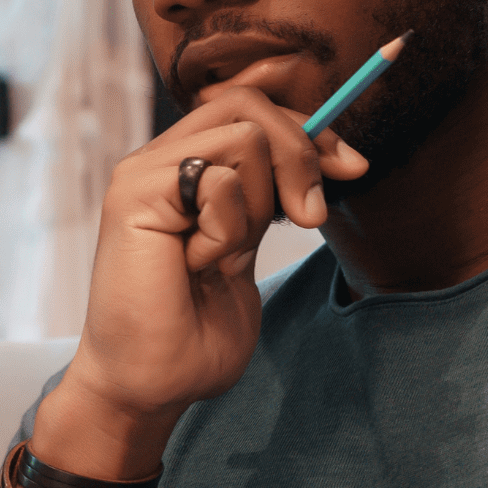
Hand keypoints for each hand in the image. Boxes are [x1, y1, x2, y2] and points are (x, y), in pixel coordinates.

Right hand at [43, 86, 367, 478]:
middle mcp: (158, 162)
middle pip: (247, 104)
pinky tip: (196, 265)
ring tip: (223, 254)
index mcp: (182, 170)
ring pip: (243, 136)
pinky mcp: (133, 197)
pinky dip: (227, 229)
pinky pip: (217, 180)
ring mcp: (140, 175)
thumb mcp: (246, 245)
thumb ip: (268, 197)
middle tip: (307, 219)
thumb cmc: (192, 331)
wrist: (149, 383)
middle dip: (301, 153)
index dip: (310, 130)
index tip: (354, 169)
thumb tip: (333, 154)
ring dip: (257, 204)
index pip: (251, 109)